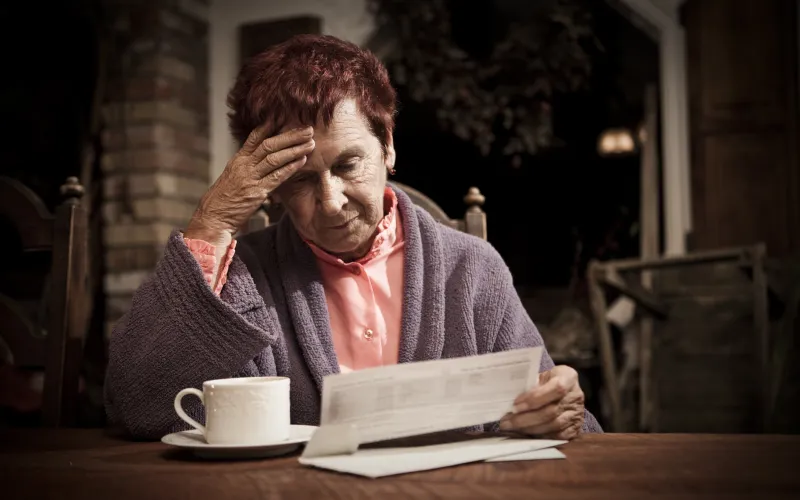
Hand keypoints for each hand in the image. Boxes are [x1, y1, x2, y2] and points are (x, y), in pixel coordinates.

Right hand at [185, 125, 314, 242]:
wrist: (213, 217)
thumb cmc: (223, 200)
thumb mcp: (232, 178)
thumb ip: (246, 168)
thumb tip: (258, 160)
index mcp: (238, 160)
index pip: (254, 137)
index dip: (270, 126)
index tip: (285, 117)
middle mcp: (244, 165)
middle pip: (269, 144)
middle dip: (290, 136)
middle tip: (308, 129)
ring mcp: (250, 178)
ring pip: (275, 158)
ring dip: (295, 149)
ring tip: (310, 143)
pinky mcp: (256, 192)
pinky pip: (276, 177)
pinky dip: (291, 168)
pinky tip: (303, 161)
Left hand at [499, 365, 584, 439]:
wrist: (566, 390)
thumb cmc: (548, 381)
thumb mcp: (541, 375)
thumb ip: (530, 384)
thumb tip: (508, 398)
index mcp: (568, 377)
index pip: (556, 388)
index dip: (535, 398)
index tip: (515, 404)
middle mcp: (576, 396)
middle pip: (551, 411)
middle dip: (526, 418)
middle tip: (507, 421)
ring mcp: (577, 414)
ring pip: (553, 426)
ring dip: (529, 428)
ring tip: (511, 428)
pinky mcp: (575, 429)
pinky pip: (556, 437)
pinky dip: (539, 436)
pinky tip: (525, 434)